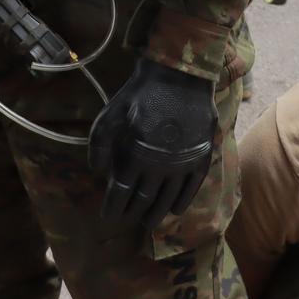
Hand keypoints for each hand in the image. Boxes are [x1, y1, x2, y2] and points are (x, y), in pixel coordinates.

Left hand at [87, 58, 217, 225]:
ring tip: (148, 222)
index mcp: (134, 158)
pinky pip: (191, 189)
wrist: (179, 76)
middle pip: (143, 200)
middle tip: (128, 220)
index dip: (113, 208)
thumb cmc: (141, 94)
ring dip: (156, 213)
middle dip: (133, 213)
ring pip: (167, 199)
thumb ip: (99, 145)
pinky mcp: (201, 158)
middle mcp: (159, 167)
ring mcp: (182, 165)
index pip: (121, 194)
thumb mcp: (110, 114)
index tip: (108, 217)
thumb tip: (97, 172)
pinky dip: (183, 202)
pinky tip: (176, 210)